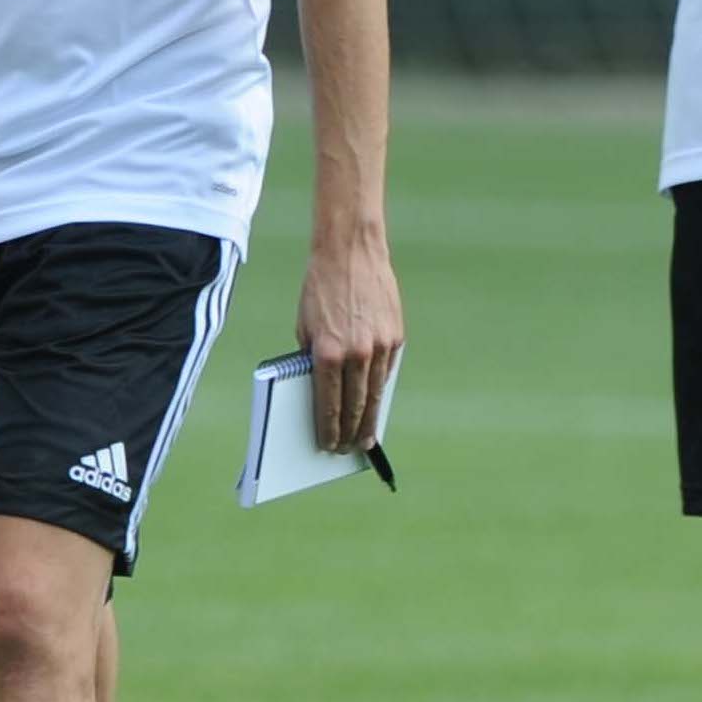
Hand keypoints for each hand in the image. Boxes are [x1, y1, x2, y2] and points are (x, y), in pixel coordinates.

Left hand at [295, 227, 402, 456]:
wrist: (350, 252)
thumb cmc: (319, 289)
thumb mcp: (305, 328)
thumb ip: (313, 360)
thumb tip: (322, 394)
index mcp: (326, 353)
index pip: (329, 405)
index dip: (329, 429)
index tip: (328, 445)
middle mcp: (355, 353)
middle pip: (356, 405)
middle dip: (351, 431)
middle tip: (348, 449)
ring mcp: (379, 346)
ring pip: (376, 393)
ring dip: (370, 419)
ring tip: (366, 437)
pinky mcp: (396, 336)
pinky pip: (387, 371)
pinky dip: (380, 389)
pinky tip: (376, 403)